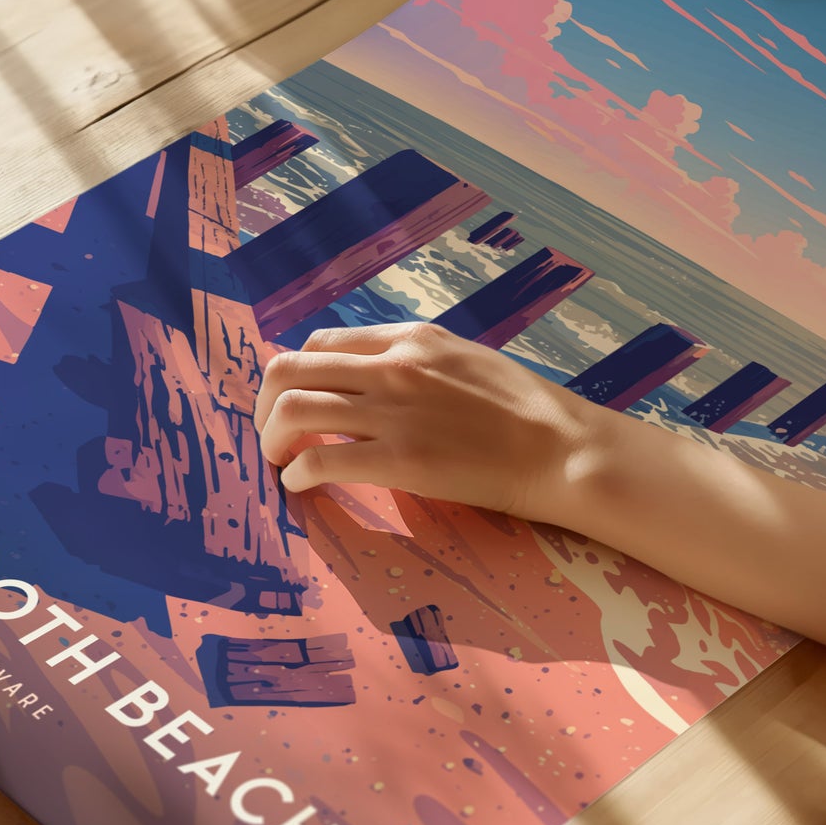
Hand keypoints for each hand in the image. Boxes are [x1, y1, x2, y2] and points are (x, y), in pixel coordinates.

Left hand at [254, 322, 607, 519]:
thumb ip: (415, 361)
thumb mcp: (463, 359)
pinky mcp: (399, 459)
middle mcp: (392, 365)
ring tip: (279, 462)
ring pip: (292, 409)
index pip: (321, 343)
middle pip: (289, 369)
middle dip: (265, 405)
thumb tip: (372, 378)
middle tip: (272, 435)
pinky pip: (319, 459)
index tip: (295, 403)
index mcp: (409, 338)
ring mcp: (393, 411)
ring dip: (271, 439)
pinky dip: (296, 474)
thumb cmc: (523, 409)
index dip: (296, 375)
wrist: (560, 447)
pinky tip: (301, 487)